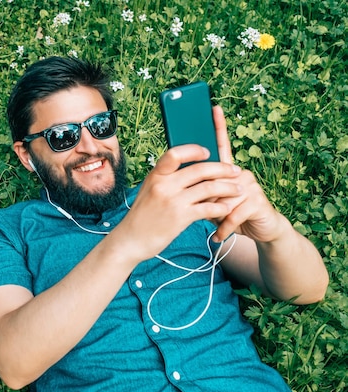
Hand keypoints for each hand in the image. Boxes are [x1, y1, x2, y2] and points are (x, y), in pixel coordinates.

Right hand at [116, 141, 242, 262]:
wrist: (130, 240)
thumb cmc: (142, 216)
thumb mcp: (149, 191)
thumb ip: (166, 180)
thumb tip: (192, 171)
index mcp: (156, 175)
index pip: (176, 153)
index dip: (194, 150)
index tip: (208, 152)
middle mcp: (164, 185)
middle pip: (200, 169)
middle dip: (222, 169)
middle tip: (236, 171)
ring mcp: (172, 201)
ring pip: (208, 188)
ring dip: (227, 188)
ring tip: (238, 189)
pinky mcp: (180, 218)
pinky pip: (207, 208)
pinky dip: (220, 208)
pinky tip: (226, 208)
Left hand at [210, 105, 283, 241]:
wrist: (259, 232)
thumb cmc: (229, 215)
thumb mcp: (211, 202)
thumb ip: (200, 190)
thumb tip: (181, 183)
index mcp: (227, 170)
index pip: (222, 145)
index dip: (218, 126)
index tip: (212, 108)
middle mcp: (240, 173)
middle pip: (214, 179)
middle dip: (205, 198)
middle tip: (202, 211)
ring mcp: (250, 186)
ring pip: (222, 199)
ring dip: (215, 217)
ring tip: (215, 227)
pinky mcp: (257, 202)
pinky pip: (232, 214)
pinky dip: (224, 228)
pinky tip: (219, 235)